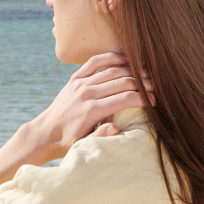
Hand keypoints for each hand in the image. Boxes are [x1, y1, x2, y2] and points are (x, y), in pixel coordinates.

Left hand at [0, 52, 144, 187]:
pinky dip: (112, 57)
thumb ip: (101, 137)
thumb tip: (116, 127)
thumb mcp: (84, 146)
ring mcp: (81, 83)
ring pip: (112, 70)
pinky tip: (126, 59)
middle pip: (122, 82)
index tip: (155, 101)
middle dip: (142, 83)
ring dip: (132, 70)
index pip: (125, 99)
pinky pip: (96, 61)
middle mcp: (87, 93)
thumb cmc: (69, 141)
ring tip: (147, 74)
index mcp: (92, 111)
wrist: (46, 131)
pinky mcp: (76, 77)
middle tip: (157, 86)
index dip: (143, 98)